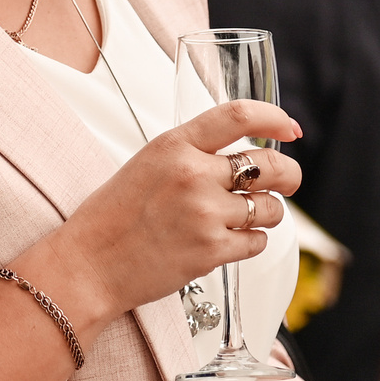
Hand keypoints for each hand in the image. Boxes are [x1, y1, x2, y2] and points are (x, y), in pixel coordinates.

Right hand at [23, 101, 302, 327]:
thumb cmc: (113, 217)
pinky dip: (251, 242)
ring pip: (271, 208)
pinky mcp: (211, 250)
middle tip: (288, 182)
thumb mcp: (148, 164)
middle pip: (271, 165)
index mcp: (174, 145)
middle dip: (290, 175)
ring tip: (244, 219)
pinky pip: (257, 242)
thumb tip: (243, 157)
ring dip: (267, 214)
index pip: (238, 116)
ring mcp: (205, 214)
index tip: (289, 128)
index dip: (274, 118)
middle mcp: (193, 175)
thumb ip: (192, 154)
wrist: (90, 264)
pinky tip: (228, 240)